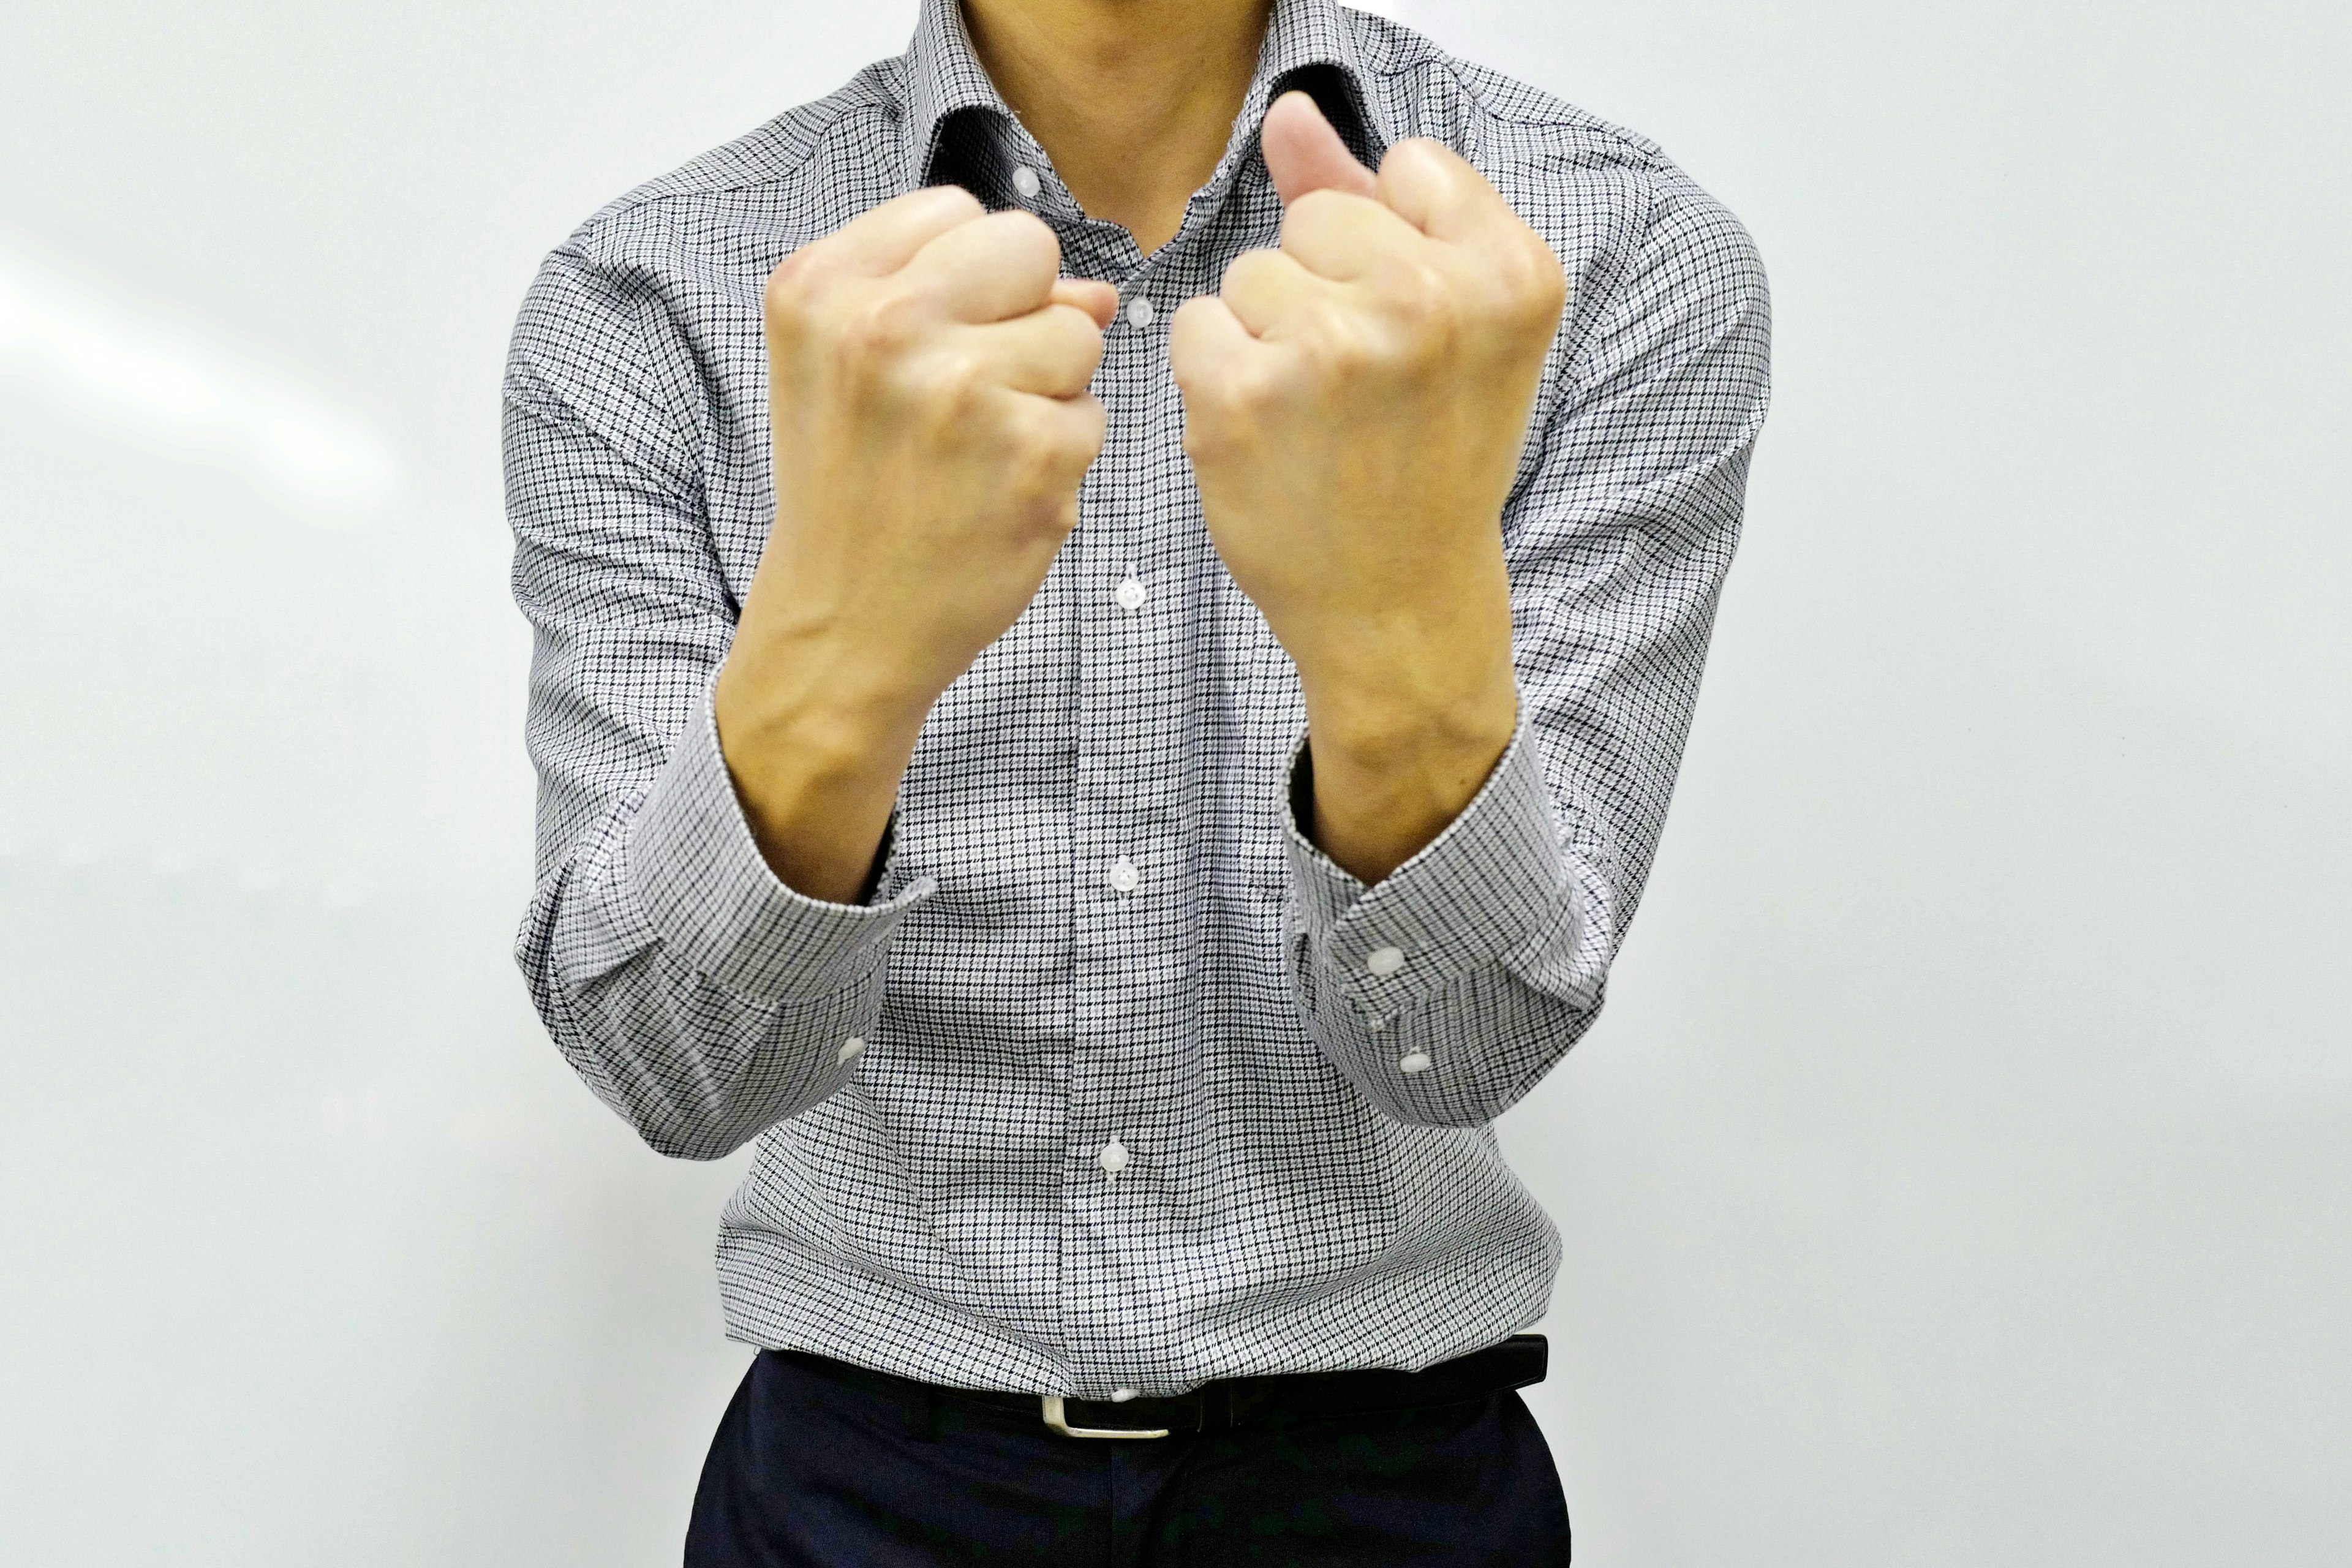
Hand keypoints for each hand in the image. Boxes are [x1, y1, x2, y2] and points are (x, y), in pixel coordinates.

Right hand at [714, 187, 1116, 898]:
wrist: (844, 623)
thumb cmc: (853, 487)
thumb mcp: (850, 366)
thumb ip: (954, 296)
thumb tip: (1097, 289)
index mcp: (824, 287)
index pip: (959, 211)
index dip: (969, 279)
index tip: (930, 343)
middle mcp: (886, 325)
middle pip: (1030, 250)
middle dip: (1022, 313)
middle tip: (965, 395)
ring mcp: (963, 389)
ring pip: (1078, 334)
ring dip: (1048, 390)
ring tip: (979, 450)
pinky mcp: (1031, 453)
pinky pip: (1093, 413)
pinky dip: (1061, 455)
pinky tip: (1000, 493)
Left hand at [1169, 93, 1564, 744]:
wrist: (1400, 605)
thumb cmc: (1428, 462)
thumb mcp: (1446, 326)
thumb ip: (1371, 203)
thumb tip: (1290, 112)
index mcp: (1510, 274)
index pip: (1410, 168)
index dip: (1392, 246)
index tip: (1414, 330)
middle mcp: (1430, 301)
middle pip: (1316, 218)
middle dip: (1322, 288)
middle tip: (1364, 389)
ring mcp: (1332, 349)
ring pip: (1250, 273)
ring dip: (1265, 337)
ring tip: (1316, 418)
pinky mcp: (1243, 395)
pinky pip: (1197, 327)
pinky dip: (1216, 378)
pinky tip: (1267, 437)